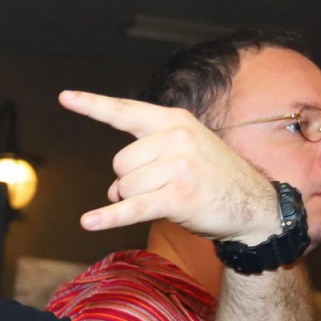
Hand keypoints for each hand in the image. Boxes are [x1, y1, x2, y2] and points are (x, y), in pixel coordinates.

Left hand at [58, 91, 279, 244]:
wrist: (255, 205)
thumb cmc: (213, 177)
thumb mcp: (184, 153)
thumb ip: (144, 160)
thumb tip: (114, 190)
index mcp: (174, 121)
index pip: (125, 111)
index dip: (92, 105)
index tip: (65, 97)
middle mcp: (176, 138)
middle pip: (119, 164)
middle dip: (131, 181)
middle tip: (162, 186)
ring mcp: (178, 167)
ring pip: (124, 188)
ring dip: (135, 200)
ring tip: (168, 198)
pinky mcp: (178, 197)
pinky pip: (132, 208)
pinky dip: (109, 217)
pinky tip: (89, 222)